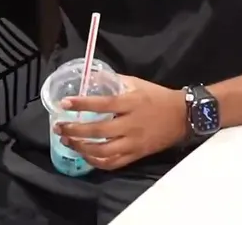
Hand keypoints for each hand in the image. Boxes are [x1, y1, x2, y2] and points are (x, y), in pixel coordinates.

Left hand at [56, 76, 187, 170]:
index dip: (82, 104)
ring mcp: (133, 142)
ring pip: (102, 151)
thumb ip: (115, 82)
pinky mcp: (136, 155)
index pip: (103, 104)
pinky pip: (113, 163)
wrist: (182, 116)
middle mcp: (131, 124)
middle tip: (59, 127)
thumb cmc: (158, 97)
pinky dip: (96, 161)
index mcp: (131, 103)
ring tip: (67, 141)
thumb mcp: (138, 84)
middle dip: (75, 130)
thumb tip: (91, 78)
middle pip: (98, 130)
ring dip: (81, 147)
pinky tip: (85, 155)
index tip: (65, 103)